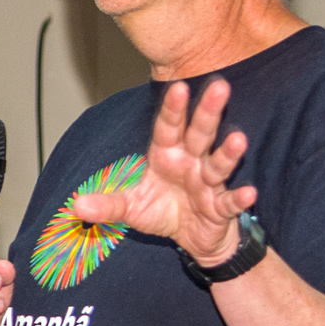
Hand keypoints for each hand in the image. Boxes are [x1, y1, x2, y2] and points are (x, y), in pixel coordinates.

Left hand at [70, 78, 256, 265]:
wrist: (190, 238)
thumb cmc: (162, 211)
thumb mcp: (130, 208)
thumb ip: (106, 205)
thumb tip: (76, 205)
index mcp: (167, 155)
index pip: (169, 127)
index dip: (173, 109)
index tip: (177, 87)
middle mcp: (191, 163)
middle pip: (200, 134)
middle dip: (208, 113)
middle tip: (219, 86)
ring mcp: (208, 184)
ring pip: (219, 164)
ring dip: (228, 153)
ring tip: (238, 138)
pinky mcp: (221, 208)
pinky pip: (230, 202)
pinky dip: (239, 198)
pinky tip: (249, 193)